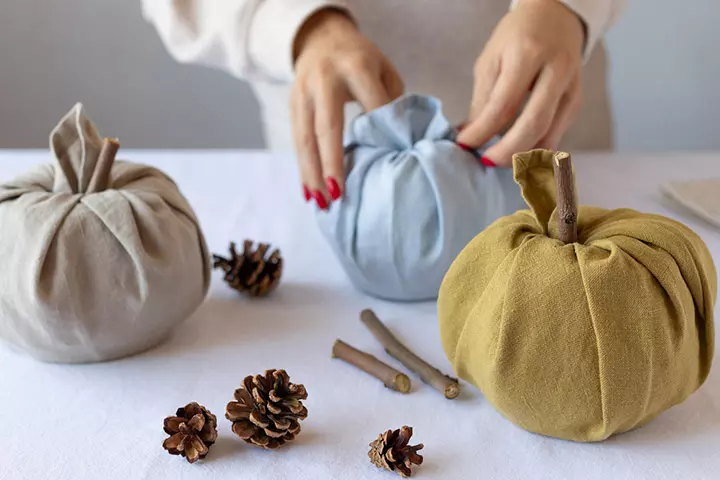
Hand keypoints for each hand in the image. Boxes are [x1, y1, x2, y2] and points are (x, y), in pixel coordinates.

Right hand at [291, 9, 403, 208]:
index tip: (387, 165)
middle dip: (331, 162)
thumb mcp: (385, 71)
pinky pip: (295, 140)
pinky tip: (308, 191)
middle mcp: (324, 78)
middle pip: (326, 126)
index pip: (370, 105)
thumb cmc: (362, 60)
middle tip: (338, 194)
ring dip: (311, 173)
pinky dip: (303, 168)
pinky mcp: (291, 104)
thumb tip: (398, 144)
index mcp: (356, 66)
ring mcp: (303, 92)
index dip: (379, 135)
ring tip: (320, 202)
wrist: (322, 36)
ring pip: (304, 137)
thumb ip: (391, 102)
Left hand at [456, 0, 585, 166]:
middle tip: (486, 162)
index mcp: (528, 54)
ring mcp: (571, 88)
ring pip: (550, 134)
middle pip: (533, 124)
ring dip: (523, 155)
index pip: (503, 105)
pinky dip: (536, 149)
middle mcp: (556, 71)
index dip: (482, 131)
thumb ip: (482, 100)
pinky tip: (519, 153)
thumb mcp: (491, 60)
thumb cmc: (517, 37)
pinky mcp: (576, 101)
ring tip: (499, 159)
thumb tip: (468, 136)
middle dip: (507, 151)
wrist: (556, 16)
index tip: (464, 145)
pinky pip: (557, 134)